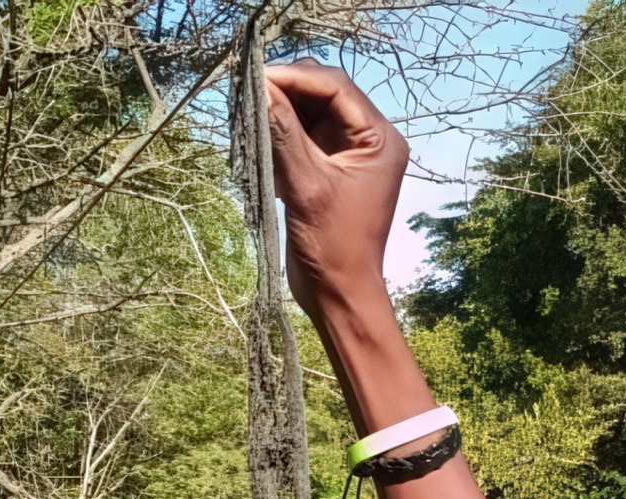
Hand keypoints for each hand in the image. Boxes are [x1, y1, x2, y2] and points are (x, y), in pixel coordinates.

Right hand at [264, 59, 408, 318]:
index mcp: (379, 139)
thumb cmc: (333, 245)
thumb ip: (284, 133)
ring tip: (247, 115)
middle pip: (323, 94)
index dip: (294, 77)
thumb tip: (260, 86)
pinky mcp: (330, 169)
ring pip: (310, 113)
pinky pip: (302, 136)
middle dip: (285, 91)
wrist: (339, 293)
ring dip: (279, 112)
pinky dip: (279, 135)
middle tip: (246, 93)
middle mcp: (369, 140)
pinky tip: (257, 139)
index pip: (336, 87)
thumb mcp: (307, 185)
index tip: (255, 77)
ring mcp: (349, 153)